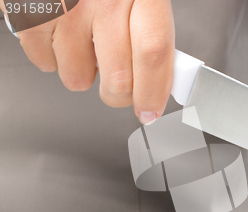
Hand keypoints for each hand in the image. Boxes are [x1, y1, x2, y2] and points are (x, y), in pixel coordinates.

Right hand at [9, 0, 174, 123]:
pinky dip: (54, 58)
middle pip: (118, 78)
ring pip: (79, 78)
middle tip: (119, 85)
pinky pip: (46, 64)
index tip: (150, 110)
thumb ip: (152, 35)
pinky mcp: (29, 15)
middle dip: (119, 94)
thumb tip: (163, 80)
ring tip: (84, 42)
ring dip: (84, 72)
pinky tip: (62, 34)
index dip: (153, 90)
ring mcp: (66, 7)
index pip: (153, 51)